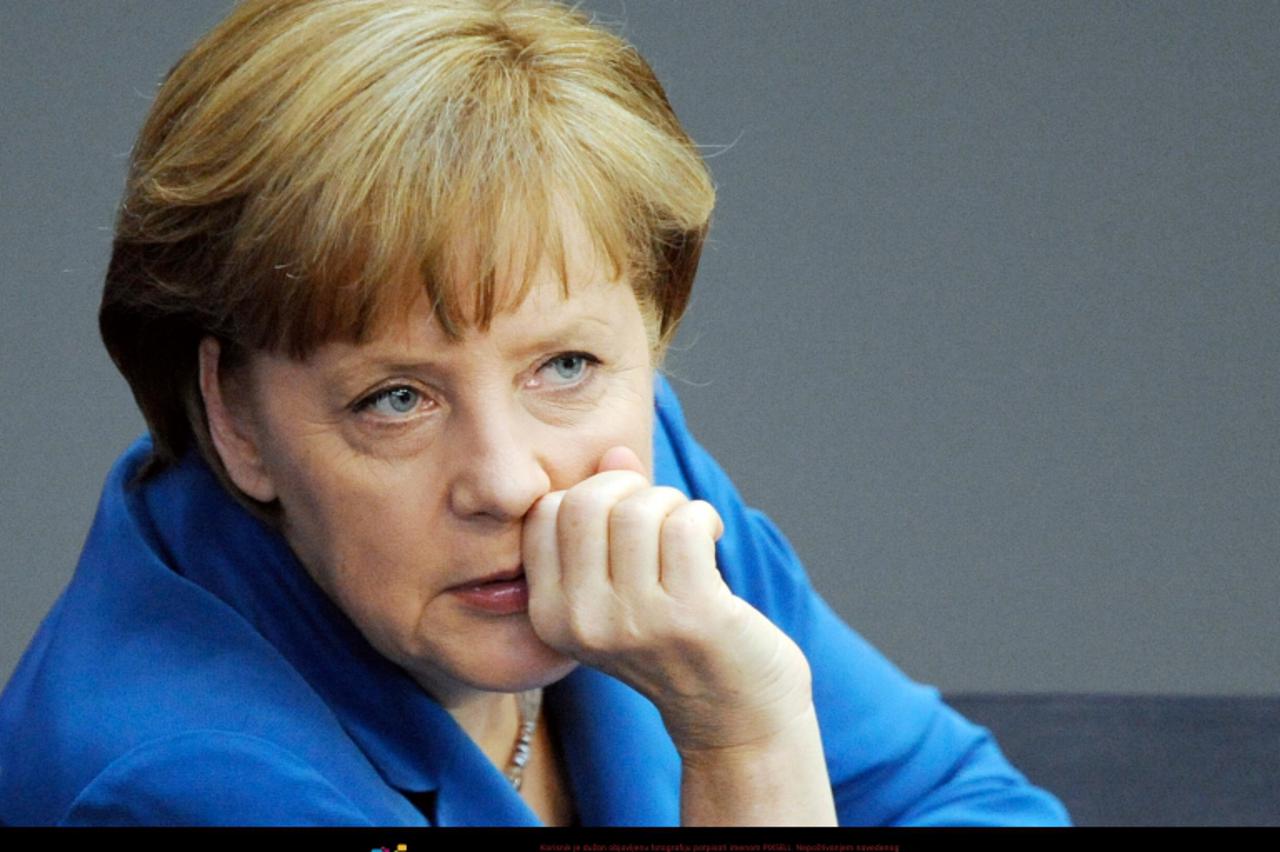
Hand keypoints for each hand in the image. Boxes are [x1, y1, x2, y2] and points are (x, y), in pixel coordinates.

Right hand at [521, 446, 813, 754]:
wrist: (732, 707)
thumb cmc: (674, 635)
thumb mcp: (621, 583)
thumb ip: (607, 518)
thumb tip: (614, 453)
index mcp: (551, 615)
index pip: (545, 513)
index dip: (590, 496)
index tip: (624, 517)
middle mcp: (582, 623)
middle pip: (585, 502)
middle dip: (631, 491)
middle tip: (660, 518)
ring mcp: (634, 623)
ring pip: (637, 509)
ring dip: (672, 504)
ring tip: (687, 532)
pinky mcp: (690, 617)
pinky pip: (685, 524)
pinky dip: (703, 517)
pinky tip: (711, 538)